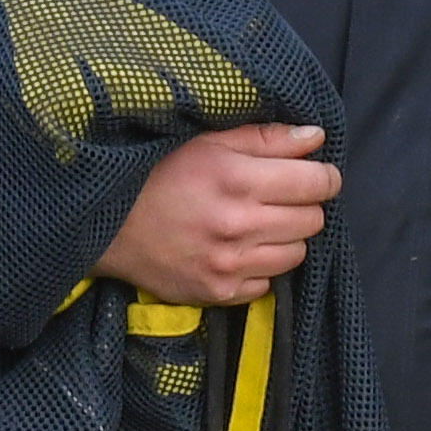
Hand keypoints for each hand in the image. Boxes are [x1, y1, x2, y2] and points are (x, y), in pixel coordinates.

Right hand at [93, 123, 337, 307]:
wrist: (106, 224)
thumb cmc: (160, 172)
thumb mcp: (209, 141)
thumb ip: (267, 138)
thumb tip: (317, 138)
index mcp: (238, 180)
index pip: (318, 184)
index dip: (323, 176)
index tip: (314, 173)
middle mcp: (237, 226)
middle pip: (313, 221)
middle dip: (305, 205)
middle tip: (280, 197)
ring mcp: (228, 264)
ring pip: (297, 255)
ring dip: (286, 238)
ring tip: (259, 224)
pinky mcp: (216, 292)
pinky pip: (267, 284)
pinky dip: (261, 268)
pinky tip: (239, 250)